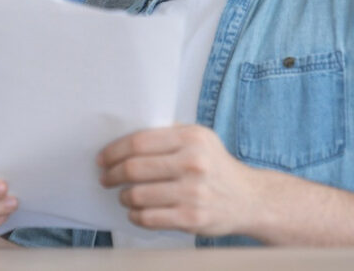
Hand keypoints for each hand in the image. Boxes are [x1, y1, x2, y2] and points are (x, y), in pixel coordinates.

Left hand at [98, 124, 257, 236]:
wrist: (250, 199)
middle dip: (112, 174)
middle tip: (106, 178)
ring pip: (138, 195)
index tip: (102, 159)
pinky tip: (135, 212)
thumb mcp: (200, 139)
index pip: (139, 142)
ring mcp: (193, 192)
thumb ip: (168, 135)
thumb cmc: (215, 166)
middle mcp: (193, 163)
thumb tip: (124, 139)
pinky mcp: (192, 218)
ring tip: (124, 195)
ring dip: (124, 196)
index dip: (114, 151)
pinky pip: (149, 218)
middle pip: (134, 168)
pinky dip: (135, 215)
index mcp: (191, 138)